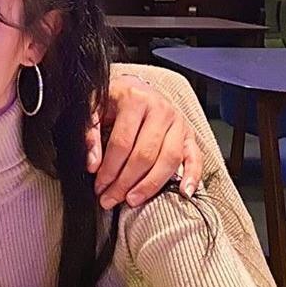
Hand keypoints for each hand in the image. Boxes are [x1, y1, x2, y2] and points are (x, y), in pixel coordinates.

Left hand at [87, 74, 201, 209]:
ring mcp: (178, 121)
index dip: (109, 169)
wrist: (133, 86)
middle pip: (145, 154)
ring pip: (169, 159)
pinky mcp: (189, 133)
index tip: (99, 186)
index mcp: (135, 99)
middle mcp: (161, 109)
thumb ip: (90, 133)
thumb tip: (93, 165)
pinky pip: (195, 157)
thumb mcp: (93, 108)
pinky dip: (193, 176)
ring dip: (150, 185)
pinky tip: (184, 193)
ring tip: (132, 200)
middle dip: (125, 182)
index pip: (122, 143)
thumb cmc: (112, 100)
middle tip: (111, 198)